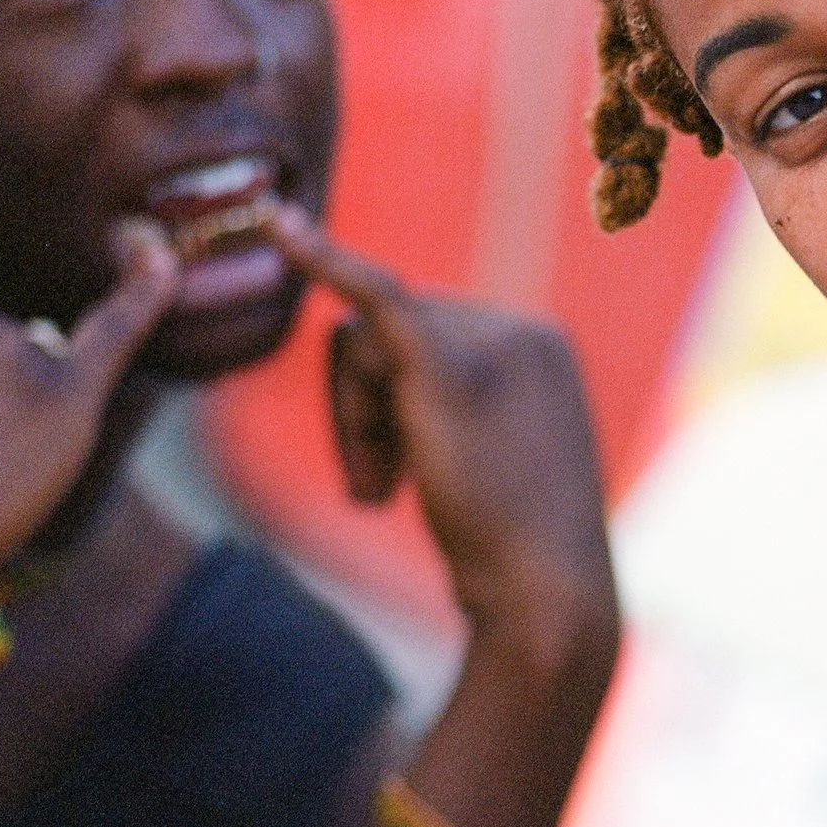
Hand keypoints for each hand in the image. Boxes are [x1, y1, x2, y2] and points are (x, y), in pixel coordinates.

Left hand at [266, 208, 614, 651]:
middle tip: (382, 491)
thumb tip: (391, 389)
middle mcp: (520, 329)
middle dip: (363, 412)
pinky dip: (323, 259)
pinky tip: (279, 229)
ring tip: (384, 493)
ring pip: (361, 345)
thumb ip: (458, 409)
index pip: (426, 336)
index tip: (404, 478)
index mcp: (540, 346)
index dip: (389, 404)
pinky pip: (374, 298)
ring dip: (352, 424)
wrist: (546, 597)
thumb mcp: (498, 462)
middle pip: (386, 334)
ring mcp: (490, 341)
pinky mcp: (448, 366)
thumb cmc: (521, 555)